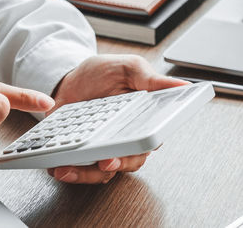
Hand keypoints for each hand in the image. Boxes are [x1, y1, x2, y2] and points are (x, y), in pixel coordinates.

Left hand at [46, 55, 188, 183]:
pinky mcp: (85, 154)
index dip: (146, 146)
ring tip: (69, 169)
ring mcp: (106, 148)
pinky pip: (84, 171)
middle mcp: (127, 137)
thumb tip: (183, 85)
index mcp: (144, 119)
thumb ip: (152, 79)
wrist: (69, 79)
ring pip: (106, 172)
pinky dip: (72, 172)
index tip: (138, 147)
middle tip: (105, 161)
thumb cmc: (102, 73)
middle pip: (132, 161)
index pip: (152, 139)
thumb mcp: (129, 68)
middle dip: (118, 164)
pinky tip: (59, 167)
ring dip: (88, 174)